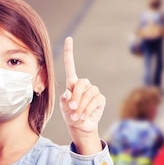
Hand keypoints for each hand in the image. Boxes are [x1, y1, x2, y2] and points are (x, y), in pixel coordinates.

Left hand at [60, 37, 104, 154]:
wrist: (80, 126)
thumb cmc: (70, 115)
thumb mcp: (63, 106)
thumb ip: (65, 98)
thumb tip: (69, 93)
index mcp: (73, 83)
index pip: (71, 65)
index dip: (69, 52)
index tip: (69, 38)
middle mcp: (84, 84)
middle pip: (80, 83)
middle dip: (75, 97)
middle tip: (71, 109)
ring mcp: (93, 90)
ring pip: (87, 94)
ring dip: (80, 107)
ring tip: (76, 116)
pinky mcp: (100, 98)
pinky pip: (93, 101)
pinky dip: (86, 110)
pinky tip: (84, 116)